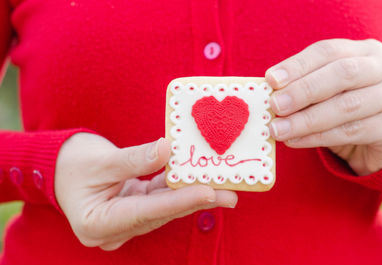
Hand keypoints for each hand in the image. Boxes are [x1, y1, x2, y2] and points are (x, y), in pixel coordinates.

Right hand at [55, 133, 236, 250]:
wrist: (57, 166)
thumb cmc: (71, 163)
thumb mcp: (101, 160)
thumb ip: (136, 159)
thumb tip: (168, 150)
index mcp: (98, 223)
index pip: (146, 212)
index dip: (179, 201)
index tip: (208, 192)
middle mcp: (114, 229)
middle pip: (161, 213)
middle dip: (195, 201)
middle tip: (229, 194)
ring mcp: (125, 221)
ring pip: (164, 208)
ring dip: (191, 195)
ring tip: (223, 188)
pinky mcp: (133, 209)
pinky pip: (159, 199)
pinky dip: (177, 188)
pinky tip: (200, 180)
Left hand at [265, 39, 381, 175]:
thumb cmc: (350, 103)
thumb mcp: (332, 87)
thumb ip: (307, 86)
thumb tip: (271, 93)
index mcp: (365, 52)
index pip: (328, 51)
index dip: (298, 65)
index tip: (271, 79)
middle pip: (343, 73)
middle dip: (303, 90)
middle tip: (275, 105)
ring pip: (347, 106)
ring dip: (306, 120)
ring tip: (278, 129)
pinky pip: (351, 132)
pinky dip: (317, 137)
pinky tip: (295, 140)